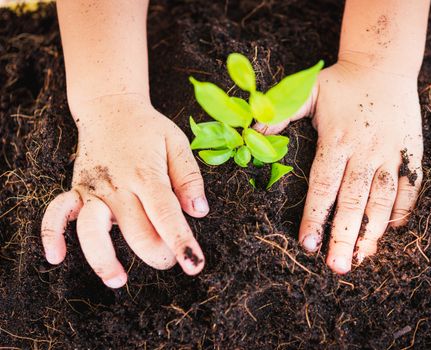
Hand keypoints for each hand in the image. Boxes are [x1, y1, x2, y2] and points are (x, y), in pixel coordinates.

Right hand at [41, 95, 208, 287]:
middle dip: (157, 254)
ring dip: (103, 259)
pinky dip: (52, 236)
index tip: (194, 265)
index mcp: (146, 174)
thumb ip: (189, 178)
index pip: (166, 216)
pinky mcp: (76, 190)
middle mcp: (117, 185)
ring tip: (118, 279)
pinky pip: (56, 214)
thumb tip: (199, 211)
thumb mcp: (177, 144)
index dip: (182, 243)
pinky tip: (58, 257)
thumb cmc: (148, 129)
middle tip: (171, 257)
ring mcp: (93, 189)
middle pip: (135, 232)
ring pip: (92, 231)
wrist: (109, 108)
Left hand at [257, 61, 422, 273]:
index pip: (323, 185)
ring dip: (373, 230)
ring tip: (362, 258)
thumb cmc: (340, 84)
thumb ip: (279, 114)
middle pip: (353, 199)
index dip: (315, 216)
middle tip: (337, 267)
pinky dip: (403, 209)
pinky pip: (411, 186)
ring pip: (383, 198)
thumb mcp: (306, 92)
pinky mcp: (411, 152)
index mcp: (337, 139)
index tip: (308, 244)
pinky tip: (391, 231)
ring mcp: (391, 153)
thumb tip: (250, 133)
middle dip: (344, 235)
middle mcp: (365, 150)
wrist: (383, 64)